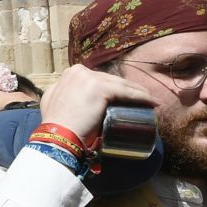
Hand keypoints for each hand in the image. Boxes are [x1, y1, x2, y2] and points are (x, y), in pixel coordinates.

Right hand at [35, 64, 155, 140]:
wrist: (58, 135)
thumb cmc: (56, 125)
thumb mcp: (53, 101)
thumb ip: (60, 92)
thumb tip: (69, 95)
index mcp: (72, 73)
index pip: (100, 79)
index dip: (115, 89)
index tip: (125, 99)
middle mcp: (80, 71)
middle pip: (112, 80)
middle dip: (127, 90)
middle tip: (142, 102)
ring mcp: (90, 78)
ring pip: (121, 85)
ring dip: (139, 93)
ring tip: (151, 102)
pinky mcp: (100, 87)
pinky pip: (126, 92)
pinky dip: (142, 97)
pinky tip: (153, 102)